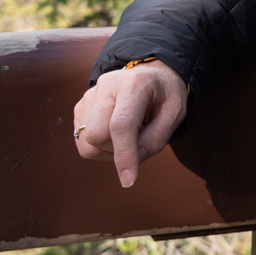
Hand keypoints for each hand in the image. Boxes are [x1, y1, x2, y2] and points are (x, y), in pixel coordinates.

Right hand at [72, 59, 188, 187]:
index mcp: (134, 84)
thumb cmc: (164, 94)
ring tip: (127, 137)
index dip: (124, 156)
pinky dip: (99, 146)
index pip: (120, 125)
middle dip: (117, 150)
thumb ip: (156, 139)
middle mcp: (107, 85)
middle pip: (97, 135)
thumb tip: (132, 163)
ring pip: (86, 141)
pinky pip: (81, 139)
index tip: (129, 180)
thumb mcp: (174, 113)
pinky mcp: (81, 106)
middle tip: (137, 141)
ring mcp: (90, 95)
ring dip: (107, 150)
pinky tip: (114, 134)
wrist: (150, 74)